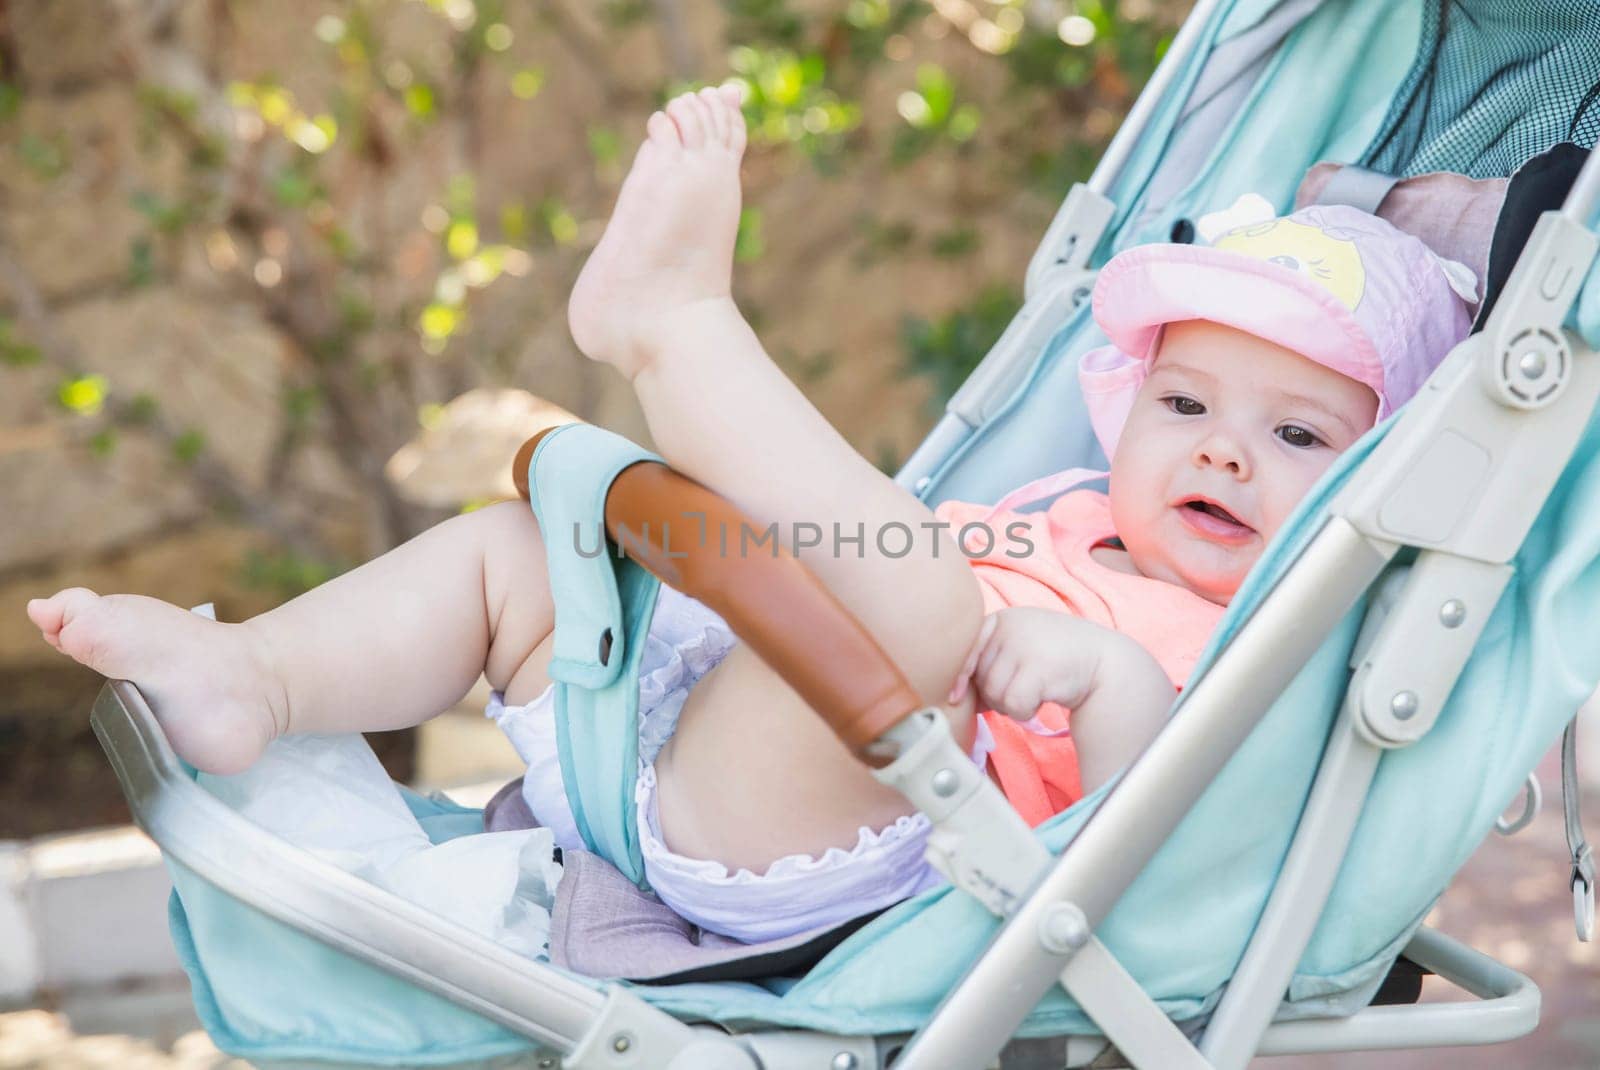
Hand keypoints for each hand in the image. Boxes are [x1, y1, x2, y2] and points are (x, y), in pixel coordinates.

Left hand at [947, 607, 1119, 721]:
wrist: (1106, 663)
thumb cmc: (1056, 660)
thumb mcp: (1021, 648)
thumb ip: (991, 662)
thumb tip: (954, 696)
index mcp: (1003, 619)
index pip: (967, 649)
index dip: (959, 675)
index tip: (956, 695)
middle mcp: (1011, 627)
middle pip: (981, 678)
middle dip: (997, 694)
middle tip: (1024, 688)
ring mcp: (1025, 646)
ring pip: (995, 694)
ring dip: (1012, 705)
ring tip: (1036, 691)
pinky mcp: (1040, 669)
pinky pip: (1014, 705)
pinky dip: (1025, 713)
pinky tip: (1043, 699)